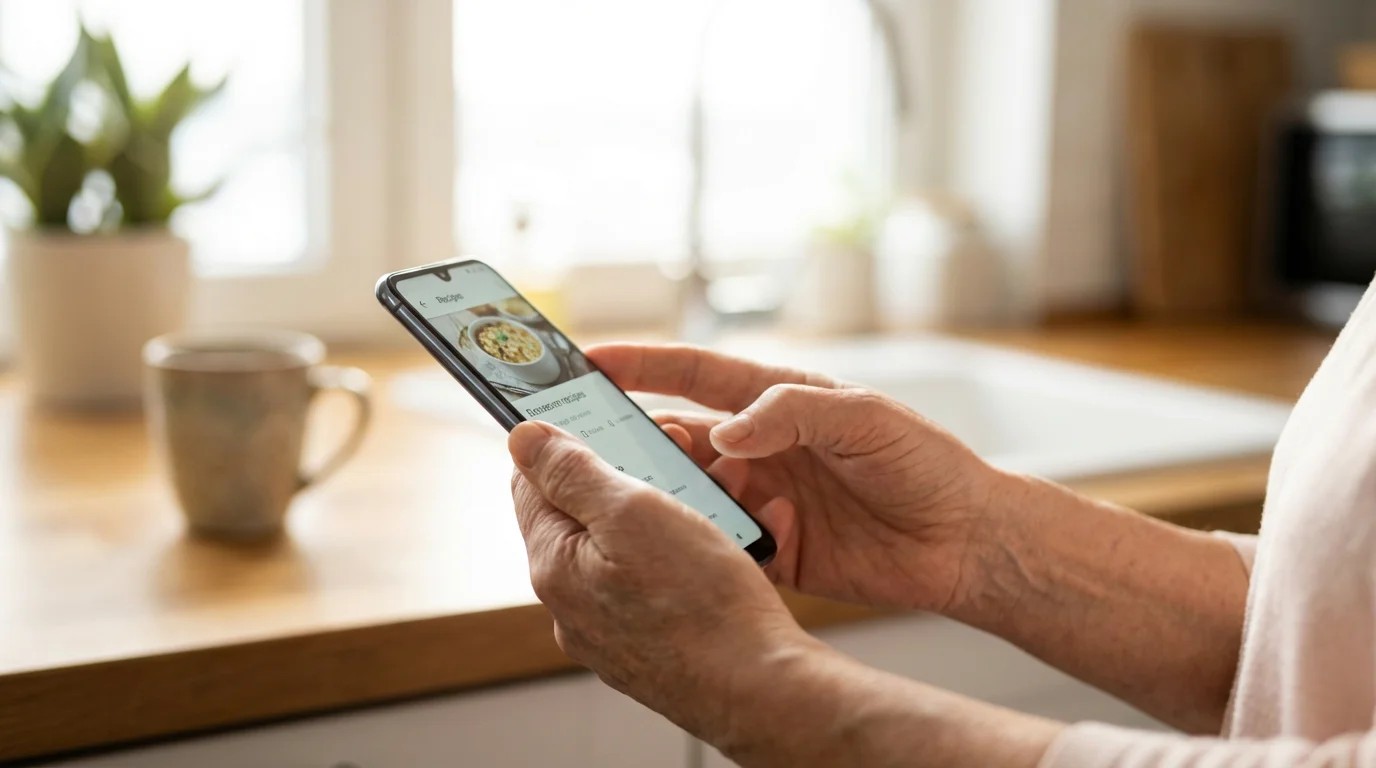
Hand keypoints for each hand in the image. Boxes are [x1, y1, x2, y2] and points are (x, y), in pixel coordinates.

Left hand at [507, 420, 818, 743]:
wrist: (760, 688)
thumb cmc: (701, 603)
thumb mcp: (633, 510)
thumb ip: (572, 471)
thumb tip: (522, 438)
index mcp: (555, 564)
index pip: (531, 483)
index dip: (567, 442)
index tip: (607, 419)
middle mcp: (572, 603)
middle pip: (586, 514)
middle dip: (633, 475)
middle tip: (682, 455)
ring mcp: (611, 630)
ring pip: (630, 547)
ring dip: (669, 512)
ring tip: (719, 499)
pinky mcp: (650, 646)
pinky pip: (659, 583)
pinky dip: (688, 555)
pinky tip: (726, 547)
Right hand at [588, 344, 1024, 615]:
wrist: (966, 542)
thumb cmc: (927, 464)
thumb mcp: (865, 419)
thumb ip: (792, 413)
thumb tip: (723, 433)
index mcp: (779, 401)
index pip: (694, 374)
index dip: (640, 364)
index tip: (587, 361)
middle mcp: (762, 447)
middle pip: (678, 438)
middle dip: (634, 441)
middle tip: (593, 448)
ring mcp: (763, 500)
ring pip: (690, 496)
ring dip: (669, 498)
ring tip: (647, 504)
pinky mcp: (774, 550)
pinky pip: (722, 548)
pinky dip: (704, 548)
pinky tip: (694, 551)